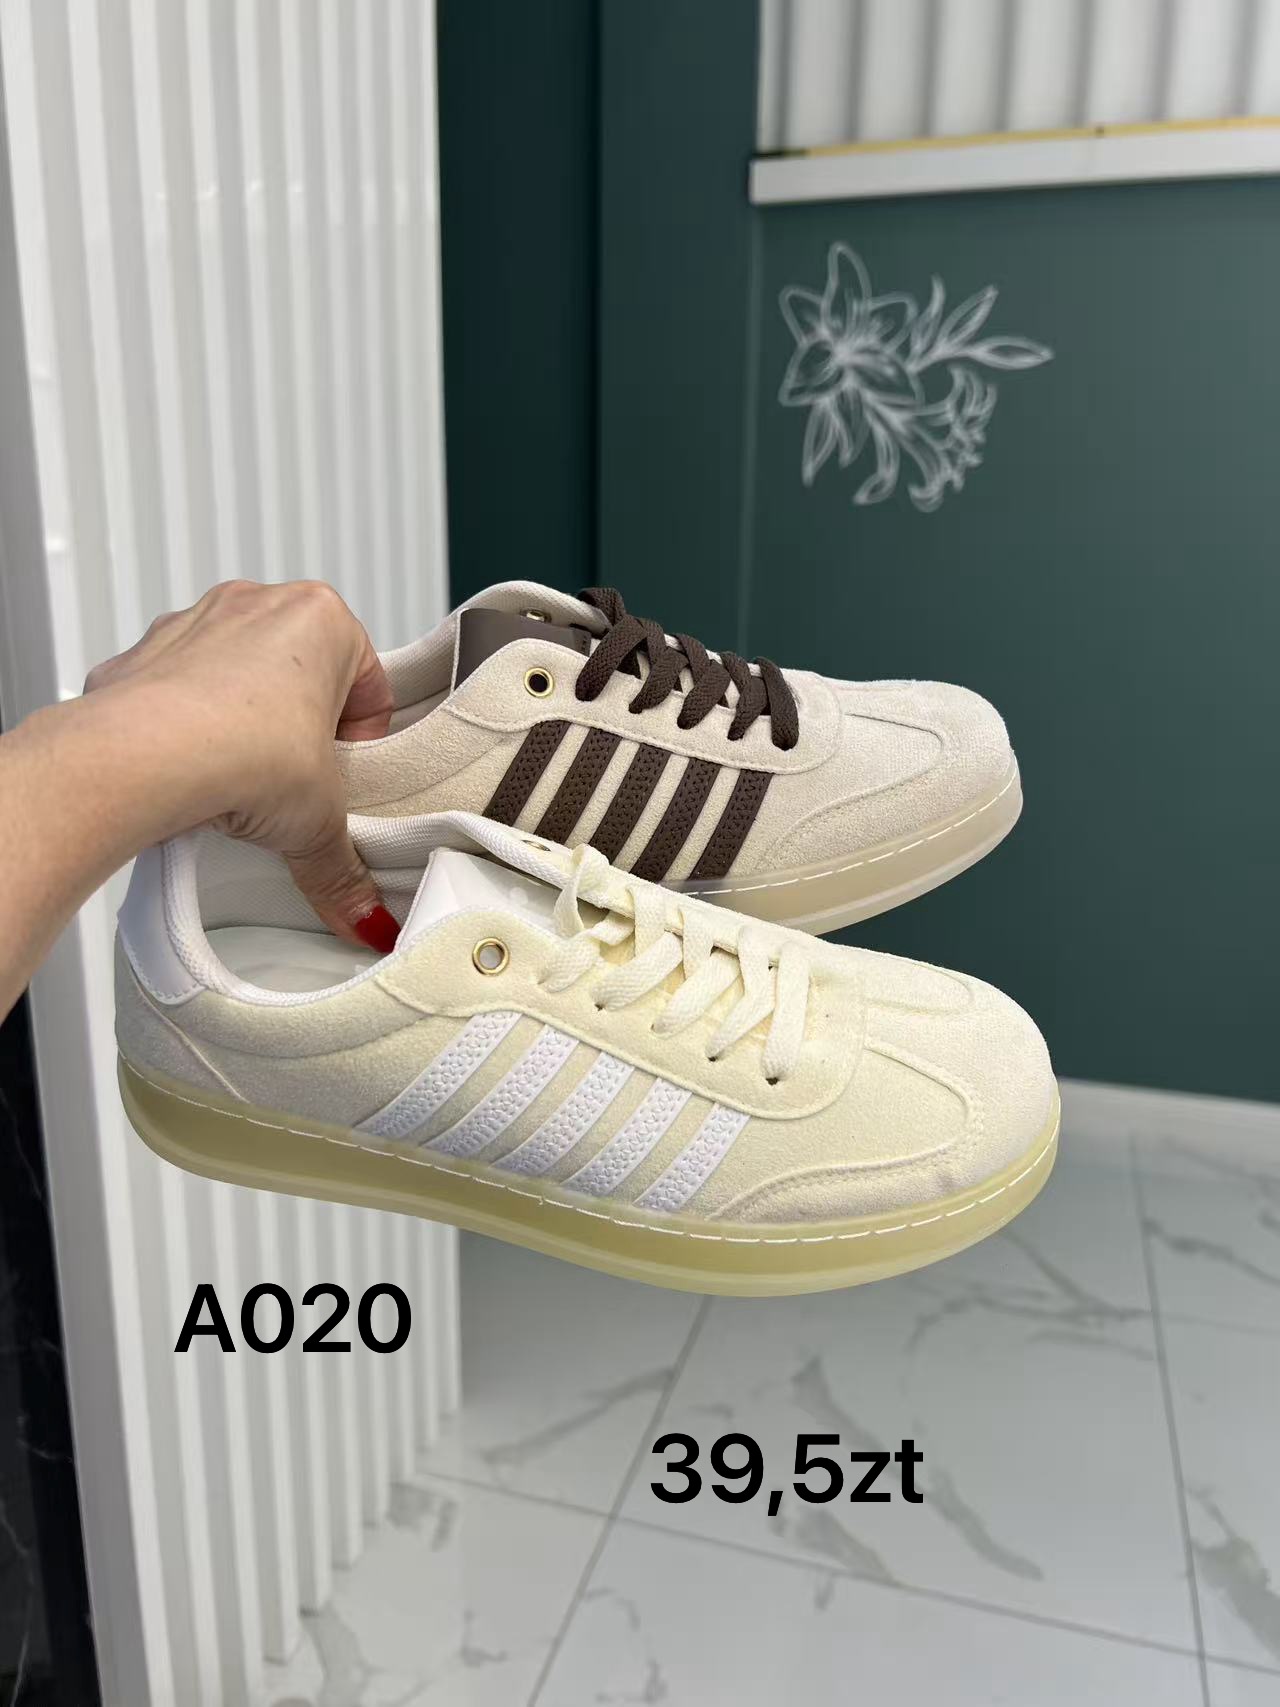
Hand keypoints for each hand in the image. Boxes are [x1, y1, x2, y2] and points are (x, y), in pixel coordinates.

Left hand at [83, 579, 397, 948]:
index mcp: (322, 621)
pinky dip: (184, 729)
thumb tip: (363, 914)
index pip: (369, 686)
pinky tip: (190, 776)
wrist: (136, 756)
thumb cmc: (237, 750)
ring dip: (242, 725)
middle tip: (296, 786)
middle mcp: (257, 607)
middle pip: (301, 677)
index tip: (343, 780)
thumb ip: (344, 870)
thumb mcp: (317, 823)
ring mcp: (192, 624)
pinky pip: (175, 694)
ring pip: (235, 679)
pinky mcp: (140, 656)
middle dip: (301, 731)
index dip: (361, 744)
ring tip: (240, 785)